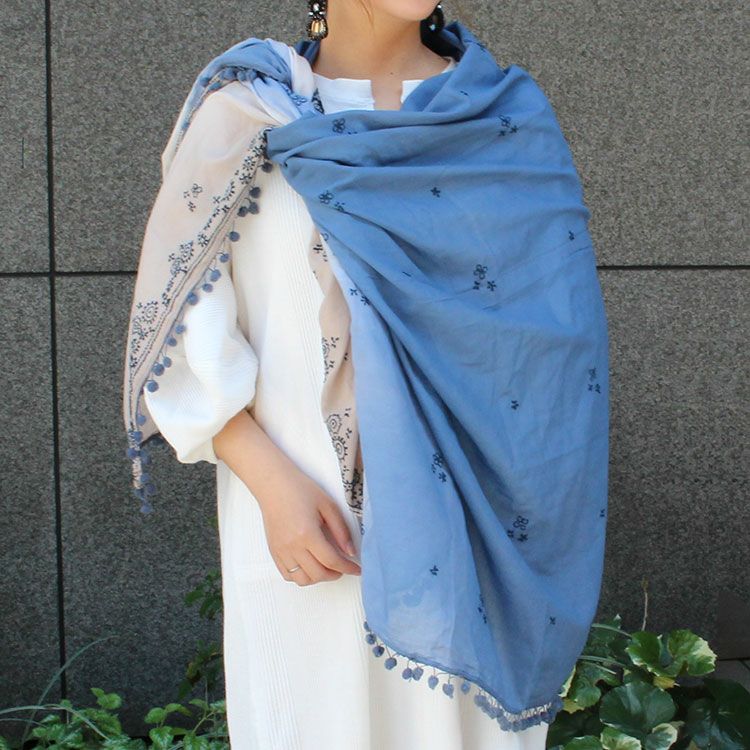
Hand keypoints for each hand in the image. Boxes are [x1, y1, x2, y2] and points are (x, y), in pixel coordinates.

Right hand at [257, 466, 361, 585]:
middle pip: (318, 574)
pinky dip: (301, 576)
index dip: (347, 568)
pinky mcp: (274, 551)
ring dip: (318, 578)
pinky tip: (310, 566)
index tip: (356, 569)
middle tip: (343, 567)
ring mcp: (281, 550)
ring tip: (327, 568)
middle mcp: (293, 546)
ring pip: (302, 579)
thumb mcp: (328, 506)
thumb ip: (341, 531)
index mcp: (308, 534)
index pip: (332, 561)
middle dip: (335, 575)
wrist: (274, 484)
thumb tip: (350, 552)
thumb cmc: (300, 490)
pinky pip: (287, 575)